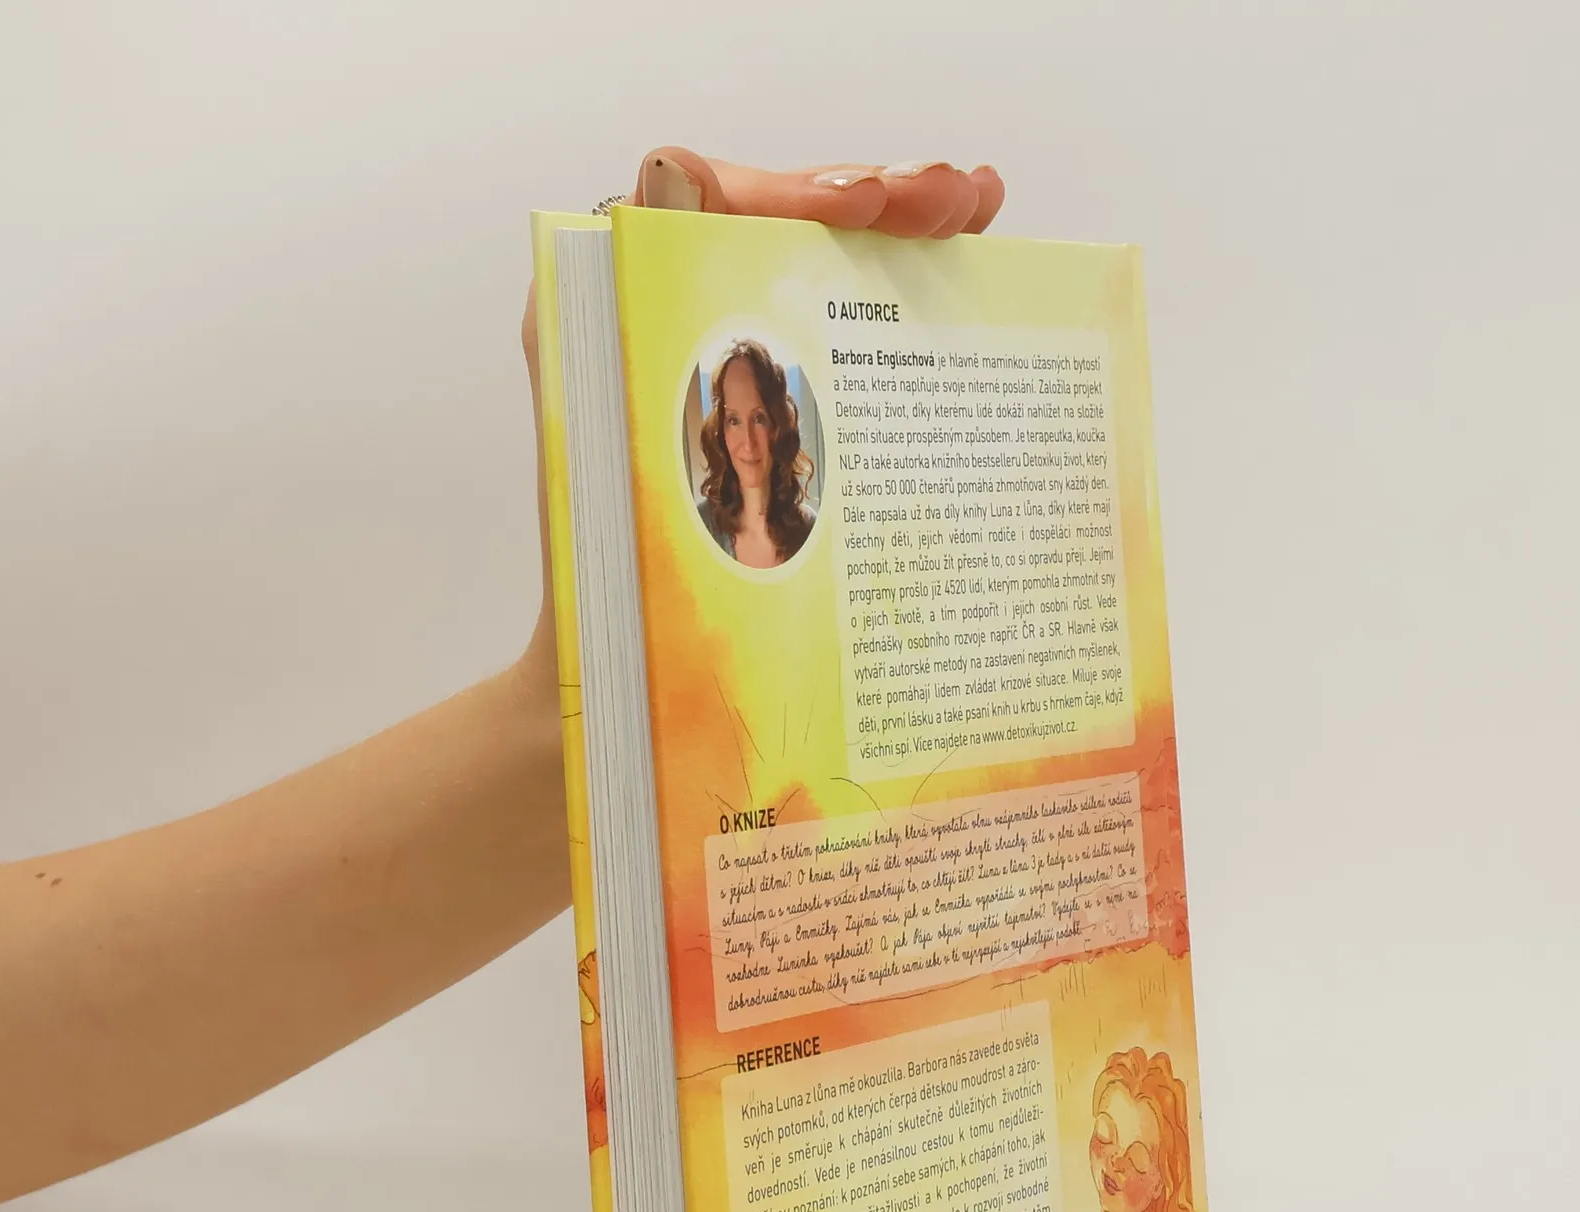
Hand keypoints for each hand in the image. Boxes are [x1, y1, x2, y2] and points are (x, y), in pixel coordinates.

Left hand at [519, 152, 1006, 690]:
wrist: (621, 676)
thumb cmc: (603, 583)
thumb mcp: (608, 442)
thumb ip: (623, 309)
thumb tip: (675, 168)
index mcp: (611, 304)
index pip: (712, 203)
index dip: (801, 193)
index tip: (875, 205)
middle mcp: (663, 314)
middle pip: (783, 223)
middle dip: (880, 200)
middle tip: (959, 200)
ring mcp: (724, 357)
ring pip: (823, 265)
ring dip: (906, 231)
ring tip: (976, 206)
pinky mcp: (771, 406)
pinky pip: (839, 331)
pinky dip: (904, 297)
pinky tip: (969, 259)